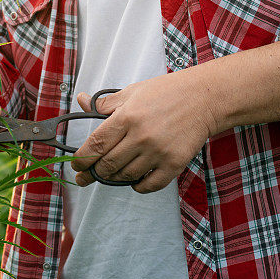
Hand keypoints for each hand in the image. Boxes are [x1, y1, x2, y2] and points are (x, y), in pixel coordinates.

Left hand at [70, 69, 217, 192]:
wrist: (203, 98)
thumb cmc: (166, 92)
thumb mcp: (132, 92)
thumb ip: (105, 103)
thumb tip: (81, 100)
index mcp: (127, 116)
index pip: (96, 144)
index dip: (81, 159)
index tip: (76, 165)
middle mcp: (141, 136)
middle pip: (107, 164)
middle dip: (93, 172)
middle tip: (87, 175)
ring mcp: (158, 152)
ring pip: (125, 176)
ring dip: (113, 178)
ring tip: (110, 174)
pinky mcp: (174, 164)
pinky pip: (149, 185)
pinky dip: (137, 186)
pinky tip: (133, 181)